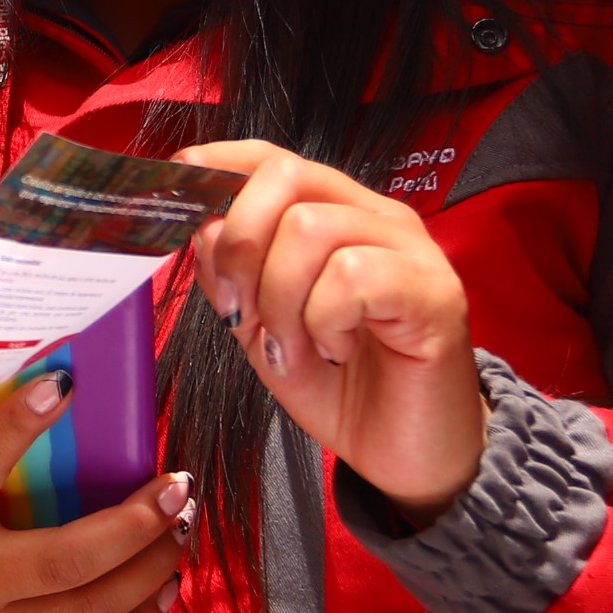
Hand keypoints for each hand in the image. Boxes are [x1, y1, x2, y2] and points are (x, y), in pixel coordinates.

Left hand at [179, 139, 483, 521]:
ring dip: (280, 299)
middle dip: (239, 242)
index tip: (178, 190)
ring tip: (294, 348)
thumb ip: (232, 275)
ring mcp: (410, 250)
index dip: (220, 165)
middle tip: (241, 311)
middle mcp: (375, 217)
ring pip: (309, 227)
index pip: (273, 158)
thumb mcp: (263, 327)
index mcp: (336, 214)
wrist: (405, 455)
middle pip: (286, 175)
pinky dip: (323, 321)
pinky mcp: (434, 292)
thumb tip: (202, 225)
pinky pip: (351, 276)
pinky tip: (334, 351)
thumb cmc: (340, 387)